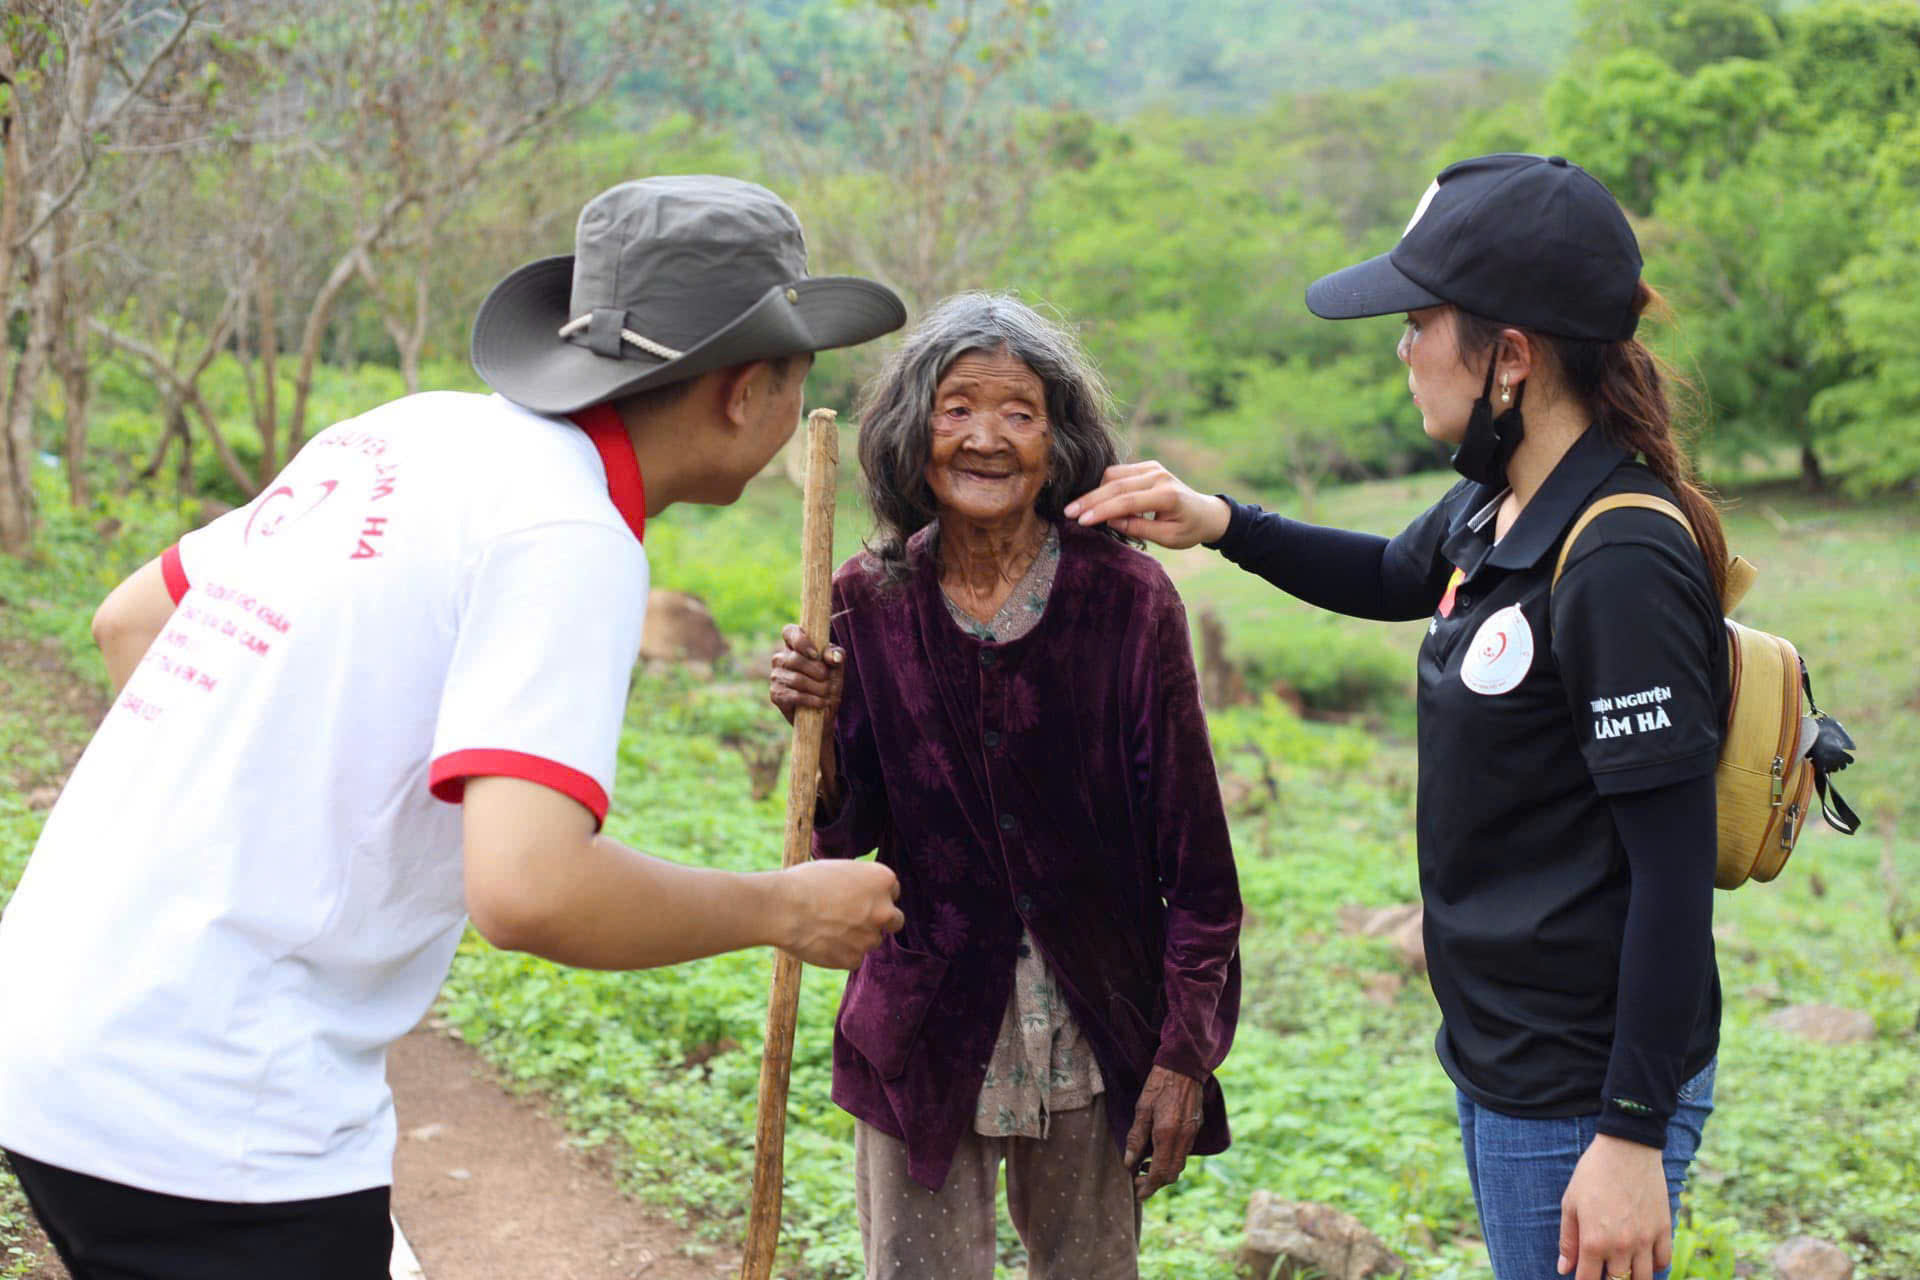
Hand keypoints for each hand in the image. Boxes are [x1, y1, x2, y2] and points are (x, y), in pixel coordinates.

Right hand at [769, 623, 843, 726]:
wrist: (822, 709)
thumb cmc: (828, 681)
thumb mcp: (836, 665)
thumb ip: (836, 655)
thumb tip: (834, 658)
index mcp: (793, 645)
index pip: (789, 631)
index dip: (801, 641)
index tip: (815, 654)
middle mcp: (780, 658)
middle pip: (796, 659)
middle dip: (819, 672)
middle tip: (830, 681)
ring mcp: (775, 676)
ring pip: (797, 679)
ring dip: (819, 688)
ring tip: (828, 694)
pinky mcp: (775, 695)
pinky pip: (795, 696)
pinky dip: (813, 700)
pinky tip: (822, 703)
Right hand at [773, 859, 902, 968]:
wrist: (782, 908)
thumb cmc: (804, 883)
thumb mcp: (839, 870)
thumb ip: (859, 883)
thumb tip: (864, 893)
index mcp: (882, 879)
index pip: (892, 891)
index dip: (875, 895)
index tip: (860, 898)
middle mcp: (884, 909)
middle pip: (894, 921)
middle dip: (879, 921)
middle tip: (857, 920)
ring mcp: (870, 937)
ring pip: (870, 941)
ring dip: (856, 938)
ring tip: (825, 928)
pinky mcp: (854, 959)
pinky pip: (853, 959)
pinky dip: (840, 954)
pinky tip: (820, 942)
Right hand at [1063, 461, 1230, 548]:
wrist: (1205, 513)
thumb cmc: (1188, 529)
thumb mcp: (1167, 538)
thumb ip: (1138, 529)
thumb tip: (1109, 520)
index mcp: (1167, 495)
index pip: (1127, 501)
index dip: (1102, 511)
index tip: (1081, 520)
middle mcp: (1159, 476)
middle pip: (1116, 485)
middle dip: (1090, 499)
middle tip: (1068, 512)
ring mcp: (1153, 468)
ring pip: (1114, 475)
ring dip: (1094, 491)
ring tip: (1078, 509)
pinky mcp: (1147, 466)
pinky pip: (1119, 472)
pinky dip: (1104, 485)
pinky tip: (1094, 500)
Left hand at [1123, 1065, 1204, 1200]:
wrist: (1185, 1067)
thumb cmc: (1160, 1085)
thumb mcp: (1142, 1109)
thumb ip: (1136, 1137)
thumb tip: (1129, 1162)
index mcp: (1167, 1135)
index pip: (1159, 1172)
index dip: (1148, 1186)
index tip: (1138, 1193)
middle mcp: (1183, 1139)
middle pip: (1171, 1174)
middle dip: (1155, 1183)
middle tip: (1138, 1182)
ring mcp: (1191, 1135)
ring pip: (1179, 1165)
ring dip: (1163, 1172)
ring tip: (1144, 1167)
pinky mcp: (1195, 1129)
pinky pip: (1184, 1153)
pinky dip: (1171, 1160)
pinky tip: (1158, 1152)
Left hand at [1558, 1133, 1670, 1279]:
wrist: (1627, 1149)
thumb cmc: (1593, 1173)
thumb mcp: (1571, 1203)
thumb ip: (1568, 1240)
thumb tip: (1564, 1269)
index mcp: (1594, 1241)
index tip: (1583, 1277)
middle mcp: (1621, 1247)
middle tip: (1602, 1268)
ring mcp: (1645, 1240)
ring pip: (1643, 1278)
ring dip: (1631, 1277)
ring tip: (1623, 1268)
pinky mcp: (1663, 1229)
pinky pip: (1664, 1261)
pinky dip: (1655, 1266)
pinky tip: (1644, 1259)